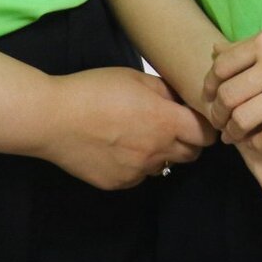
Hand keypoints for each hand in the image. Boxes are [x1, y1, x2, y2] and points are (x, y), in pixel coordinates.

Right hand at [39, 67, 214, 189]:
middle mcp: (157, 151)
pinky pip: (140, 176)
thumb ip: (165, 90)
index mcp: (165, 121)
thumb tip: (182, 99)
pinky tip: (117, 147)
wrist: (53, 119)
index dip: (206, 127)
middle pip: (192, 154)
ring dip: (161, 153)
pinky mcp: (119, 183)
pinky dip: (137, 164)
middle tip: (171, 125)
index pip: (207, 135)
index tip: (197, 120)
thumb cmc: (94, 90)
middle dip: (188, 141)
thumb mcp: (135, 77)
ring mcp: (138, 171)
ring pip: (165, 166)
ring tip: (137, 134)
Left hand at [205, 13, 261, 150]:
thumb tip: (216, 52)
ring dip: (233, 132)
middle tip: (220, 122)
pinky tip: (261, 142)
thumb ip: (252, 44)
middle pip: (227, 96)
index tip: (212, 97)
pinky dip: (258, 144)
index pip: (221, 68)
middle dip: (217, 114)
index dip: (210, 87)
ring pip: (243, 120)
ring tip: (235, 135)